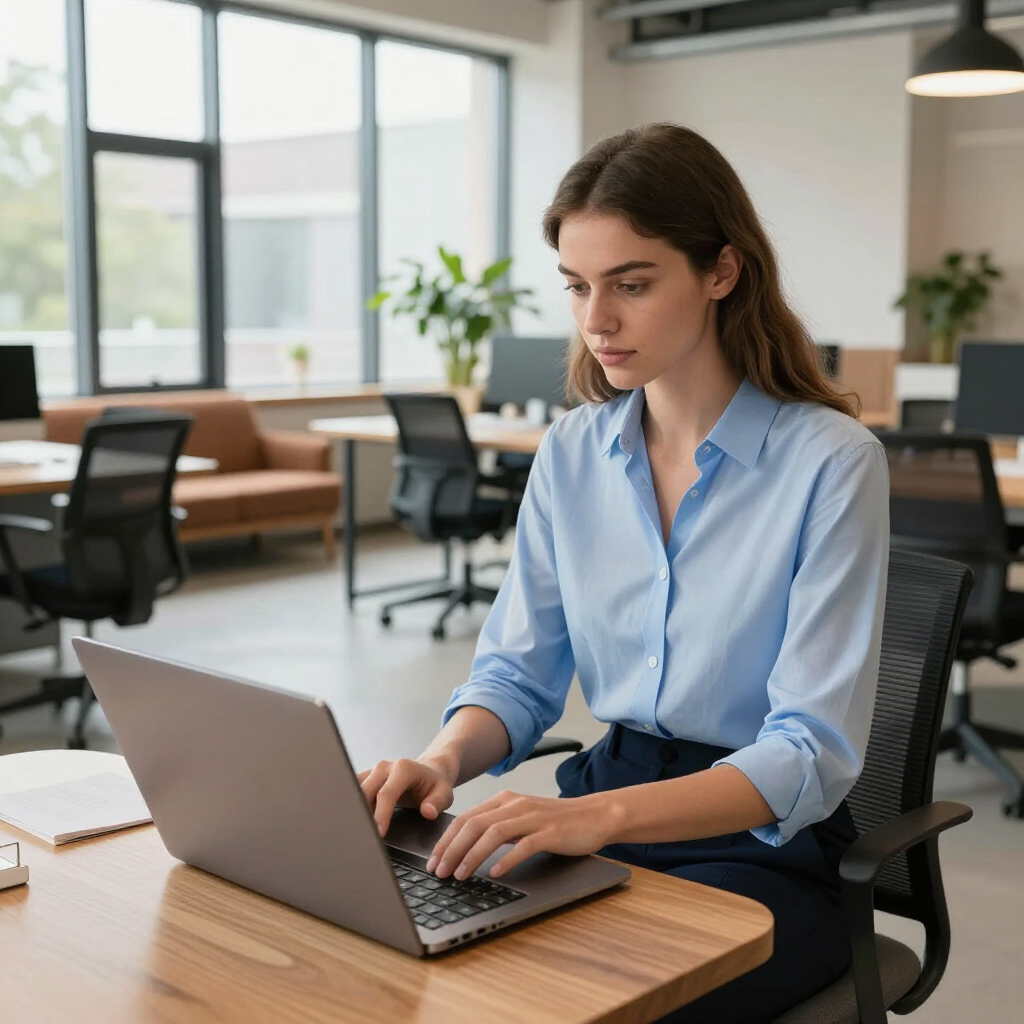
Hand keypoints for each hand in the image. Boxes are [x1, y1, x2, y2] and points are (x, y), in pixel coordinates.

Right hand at [358, 757, 455, 837]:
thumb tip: (428, 812)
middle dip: (363, 816)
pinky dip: (352, 806)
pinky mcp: (367, 777)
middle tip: (364, 838)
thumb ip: (437, 802)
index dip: (381, 815)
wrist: (429, 771)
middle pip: (365, 792)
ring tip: (357, 832)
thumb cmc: (435, 784)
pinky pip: (353, 791)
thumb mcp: (444, 793)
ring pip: (356, 792)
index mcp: (403, 768)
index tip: (378, 833)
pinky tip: (354, 822)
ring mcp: (373, 771)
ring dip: (355, 811)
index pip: (386, 794)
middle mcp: (385, 767)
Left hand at [425, 790, 615, 881]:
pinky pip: (523, 845)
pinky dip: (506, 860)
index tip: (433, 860)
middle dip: (452, 849)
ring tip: (460, 875)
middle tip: (438, 872)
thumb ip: (497, 825)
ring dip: (472, 855)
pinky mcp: (550, 832)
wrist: (595, 815)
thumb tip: (466, 846)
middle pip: (474, 825)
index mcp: (504, 800)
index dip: (446, 840)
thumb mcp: (521, 817)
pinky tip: (496, 874)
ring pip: (493, 834)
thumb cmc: (556, 821)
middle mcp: (515, 804)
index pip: (466, 818)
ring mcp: (533, 817)